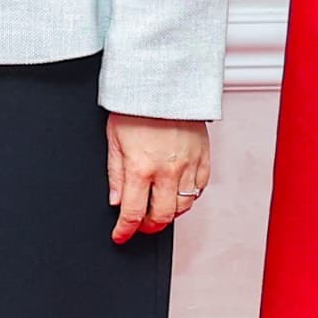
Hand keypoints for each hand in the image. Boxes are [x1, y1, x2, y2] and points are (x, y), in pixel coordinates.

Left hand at [107, 114, 208, 243]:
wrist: (165, 81)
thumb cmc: (137, 104)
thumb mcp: (114, 139)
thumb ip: (115, 174)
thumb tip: (116, 201)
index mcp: (140, 167)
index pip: (133, 213)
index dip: (125, 231)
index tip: (121, 236)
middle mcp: (167, 170)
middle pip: (162, 216)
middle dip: (149, 226)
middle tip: (141, 224)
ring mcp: (189, 165)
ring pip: (184, 206)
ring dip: (170, 212)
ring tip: (159, 207)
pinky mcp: (204, 157)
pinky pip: (201, 188)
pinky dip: (190, 195)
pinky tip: (178, 190)